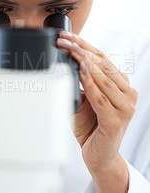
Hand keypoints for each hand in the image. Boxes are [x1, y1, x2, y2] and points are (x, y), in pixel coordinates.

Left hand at [57, 31, 137, 173]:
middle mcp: (128, 94)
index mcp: (122, 85)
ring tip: (70, 50)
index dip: (85, 45)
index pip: (103, 59)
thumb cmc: (91, 127)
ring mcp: (125, 107)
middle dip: (81, 50)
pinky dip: (89, 84)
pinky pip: (100, 98)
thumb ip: (81, 82)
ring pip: (103, 79)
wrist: (98, 156)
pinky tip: (80, 72)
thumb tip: (65, 61)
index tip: (68, 36)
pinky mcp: (117, 121)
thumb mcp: (85, 99)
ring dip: (84, 62)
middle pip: (103, 65)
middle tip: (64, 40)